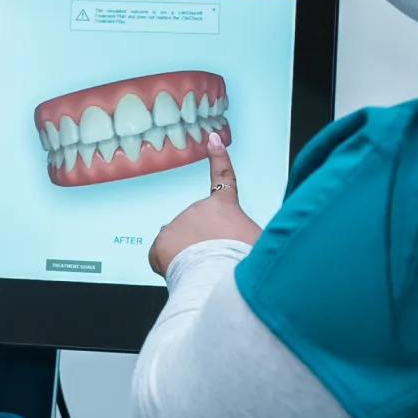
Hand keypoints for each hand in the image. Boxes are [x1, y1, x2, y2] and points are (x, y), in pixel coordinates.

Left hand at [149, 133, 260, 275]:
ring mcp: (177, 223)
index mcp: (225, 207)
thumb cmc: (242, 263)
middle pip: (199, 228)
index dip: (219, 158)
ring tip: (204, 269)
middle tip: (216, 262)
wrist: (220, 277)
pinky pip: (163, 256)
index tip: (213, 139)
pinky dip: (170, 266)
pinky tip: (184, 271)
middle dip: (204, 244)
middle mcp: (199, 208)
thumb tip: (238, 242)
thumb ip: (245, 234)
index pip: (224, 177)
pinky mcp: (161, 241)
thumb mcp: (257, 242)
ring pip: (181, 244)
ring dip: (189, 257)